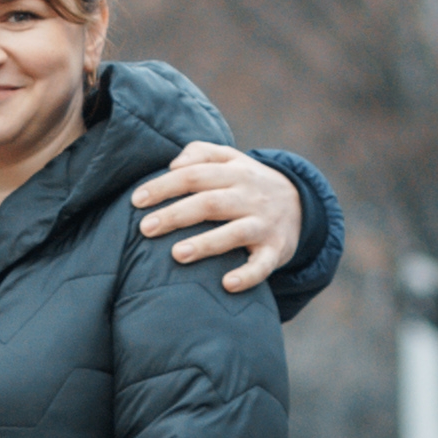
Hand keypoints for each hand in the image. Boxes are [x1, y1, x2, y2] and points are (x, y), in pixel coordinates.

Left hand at [133, 144, 301, 293]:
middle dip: (176, 215)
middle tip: (145, 229)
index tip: (136, 201)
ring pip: (235, 232)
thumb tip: (173, 165)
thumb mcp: (230, 158)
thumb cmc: (247, 182)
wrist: (301, 203)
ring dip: (206, 244)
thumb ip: (200, 153)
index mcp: (234, 172)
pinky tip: (228, 284)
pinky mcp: (277, 249)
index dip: (163, 186)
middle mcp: (250, 196)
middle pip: (209, 203)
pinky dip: (248, 275)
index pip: (193, 176)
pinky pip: (263, 265)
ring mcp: (264, 224)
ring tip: (177, 254)